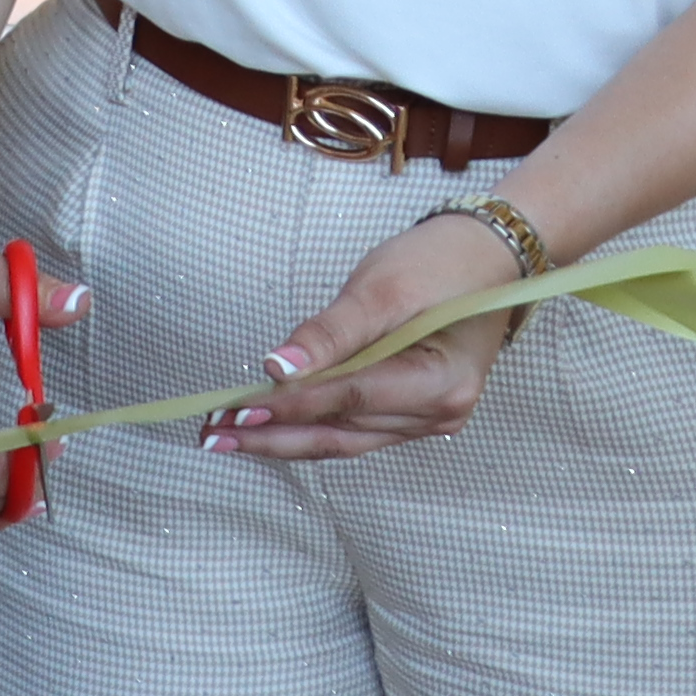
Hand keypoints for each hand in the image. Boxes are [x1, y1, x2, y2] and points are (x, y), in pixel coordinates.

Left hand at [208, 220, 525, 466]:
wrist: (485, 257)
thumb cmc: (439, 264)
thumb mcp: (381, 289)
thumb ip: (329, 333)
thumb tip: (276, 369)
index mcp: (440, 384)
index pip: (348, 400)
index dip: (288, 407)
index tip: (233, 410)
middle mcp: (439, 414)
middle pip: (341, 430)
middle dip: (273, 433)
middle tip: (211, 435)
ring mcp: (428, 419)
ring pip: (344, 438)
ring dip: (284, 437)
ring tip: (225, 435)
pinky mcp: (412, 412)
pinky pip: (354, 428)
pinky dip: (310, 426)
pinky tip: (268, 427)